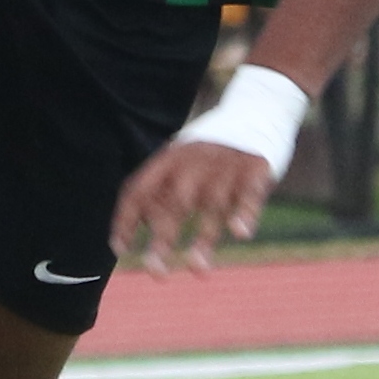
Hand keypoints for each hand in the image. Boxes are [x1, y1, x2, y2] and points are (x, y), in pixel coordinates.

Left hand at [108, 138, 277, 278]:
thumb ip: (164, 187)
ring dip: (203, 240)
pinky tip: (240, 233)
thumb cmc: (213, 145)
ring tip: (198, 270)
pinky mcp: (256, 168)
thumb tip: (141, 226)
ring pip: (211, 206)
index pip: (139, 189)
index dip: (126, 219)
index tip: (120, 249)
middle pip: (173, 204)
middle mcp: (194, 162)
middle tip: (156, 273)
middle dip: (163, 241)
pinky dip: (245, 212)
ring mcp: (226, 165)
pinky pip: (248, 194)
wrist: (258, 105)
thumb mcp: (182, 156)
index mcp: (170, 158)